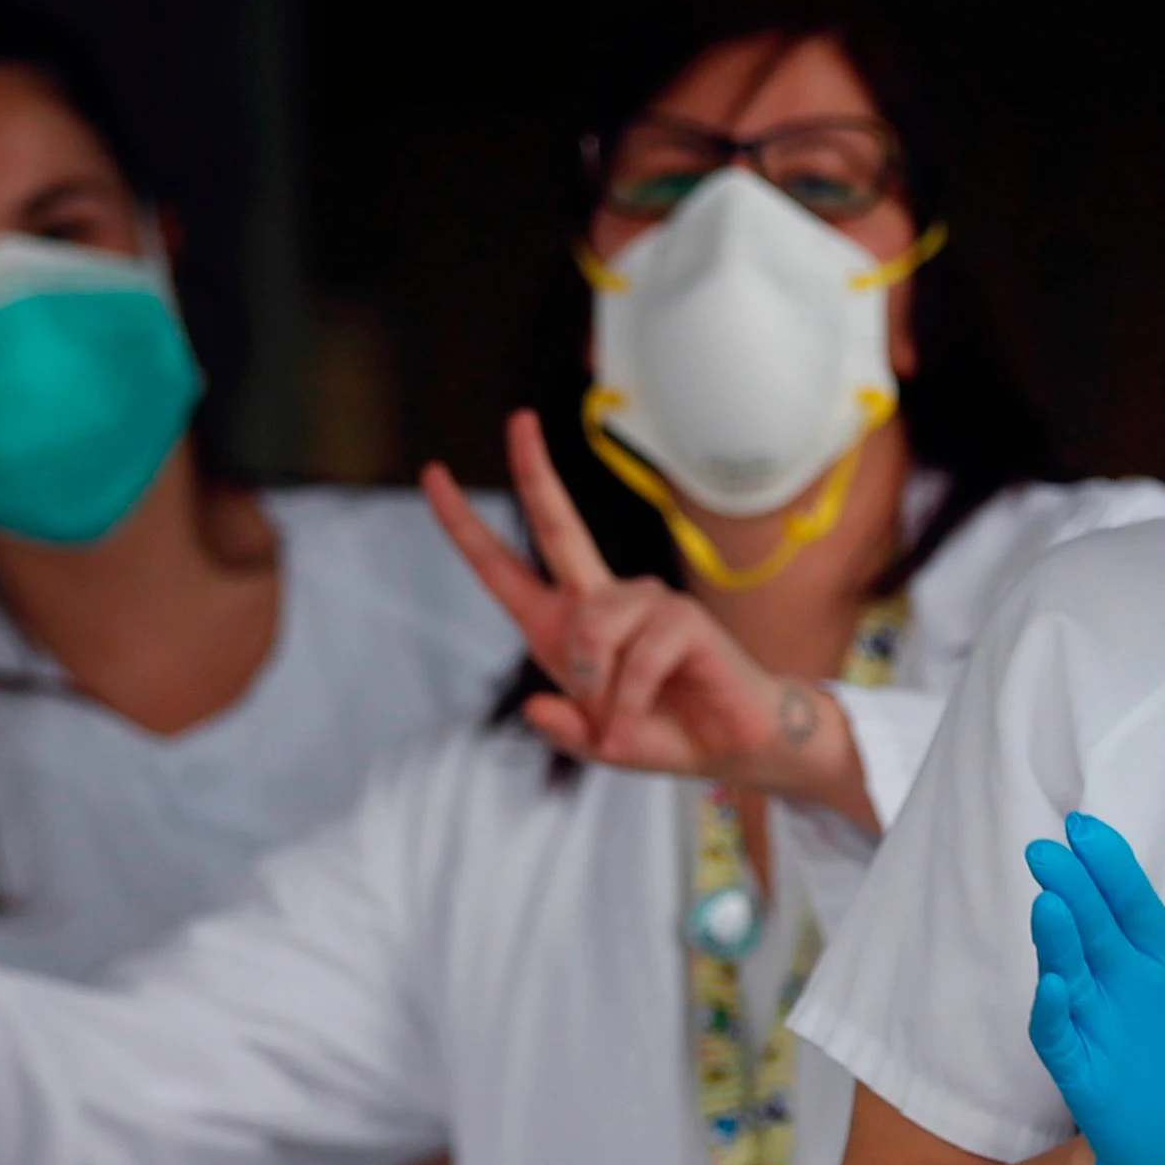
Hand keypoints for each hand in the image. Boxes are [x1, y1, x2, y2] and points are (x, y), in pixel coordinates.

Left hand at [426, 412, 864, 819]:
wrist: (731, 745)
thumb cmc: (665, 730)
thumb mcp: (601, 745)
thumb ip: (565, 732)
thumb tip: (535, 707)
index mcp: (562, 625)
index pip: (502, 567)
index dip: (463, 525)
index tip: (433, 475)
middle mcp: (600, 601)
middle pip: (558, 526)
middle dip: (536, 473)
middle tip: (519, 420)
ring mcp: (644, 602)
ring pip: (592, 626)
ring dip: (600, 686)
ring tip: (622, 720)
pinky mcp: (682, 618)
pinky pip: (637, 657)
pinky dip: (632, 701)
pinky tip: (643, 719)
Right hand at [1023, 814, 1164, 1164]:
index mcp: (1164, 962)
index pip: (1131, 902)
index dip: (1109, 866)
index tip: (1085, 828)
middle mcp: (1122, 984)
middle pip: (1092, 927)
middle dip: (1070, 889)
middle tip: (1046, 852)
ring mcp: (1097, 1025)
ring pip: (1069, 973)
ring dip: (1057, 942)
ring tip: (1050, 906)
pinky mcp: (1081, 1070)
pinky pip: (1061, 1037)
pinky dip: (1054, 1012)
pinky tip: (1056, 986)